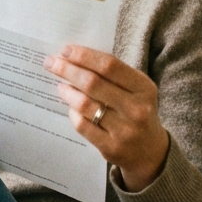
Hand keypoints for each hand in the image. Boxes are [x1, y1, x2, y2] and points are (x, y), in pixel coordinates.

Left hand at [44, 45, 168, 191]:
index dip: (84, 56)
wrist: (150, 151)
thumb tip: (74, 58)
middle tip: (51, 63)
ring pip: (85, 105)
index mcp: (144, 88)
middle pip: (93, 83)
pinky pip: (82, 125)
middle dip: (67, 70)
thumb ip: (112, 75)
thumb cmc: (136, 111)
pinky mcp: (111, 147)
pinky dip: (73, 113)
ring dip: (67, 92)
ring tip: (60, 86)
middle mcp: (136, 109)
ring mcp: (124, 130)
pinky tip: (71, 108)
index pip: (109, 65)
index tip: (65, 50)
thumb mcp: (136, 90)